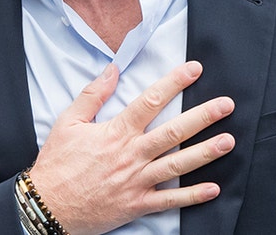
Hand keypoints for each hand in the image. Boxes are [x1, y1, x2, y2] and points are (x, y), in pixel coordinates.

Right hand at [27, 61, 234, 234]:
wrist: (47, 206)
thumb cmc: (58, 163)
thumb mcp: (69, 122)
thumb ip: (93, 94)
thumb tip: (113, 69)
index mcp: (116, 132)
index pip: (150, 101)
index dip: (173, 83)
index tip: (193, 69)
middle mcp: (131, 155)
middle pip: (173, 132)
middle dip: (202, 117)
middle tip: (226, 105)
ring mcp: (136, 181)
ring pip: (177, 165)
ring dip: (205, 153)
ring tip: (228, 141)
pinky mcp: (137, 204)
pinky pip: (169, 201)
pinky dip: (192, 196)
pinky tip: (213, 188)